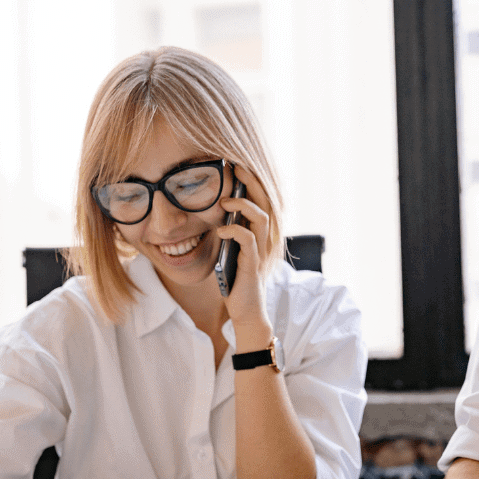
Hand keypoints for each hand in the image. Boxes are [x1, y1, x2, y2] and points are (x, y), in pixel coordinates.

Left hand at [218, 165, 270, 329]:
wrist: (245, 312)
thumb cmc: (235, 282)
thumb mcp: (229, 251)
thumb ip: (228, 233)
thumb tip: (213, 212)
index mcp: (259, 233)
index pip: (260, 200)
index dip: (251, 182)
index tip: (236, 166)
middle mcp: (264, 239)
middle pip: (265, 202)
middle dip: (251, 183)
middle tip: (235, 168)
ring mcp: (260, 251)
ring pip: (261, 217)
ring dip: (243, 205)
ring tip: (225, 200)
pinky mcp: (253, 264)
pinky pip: (248, 239)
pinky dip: (234, 230)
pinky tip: (221, 229)